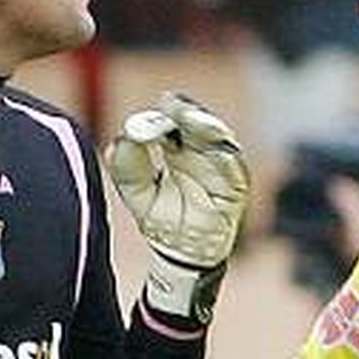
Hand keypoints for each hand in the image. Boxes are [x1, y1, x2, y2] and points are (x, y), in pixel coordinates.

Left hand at [107, 93, 250, 321]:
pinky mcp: (236, 189)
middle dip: (190, 113)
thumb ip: (127, 166)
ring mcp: (222, 169)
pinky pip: (236, 170)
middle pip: (201, 123)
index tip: (163, 103)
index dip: (171, 109)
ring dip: (209, 129)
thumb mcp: (137, 192)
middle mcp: (203, 153)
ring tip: (192, 120)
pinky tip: (217, 149)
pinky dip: (227, 159)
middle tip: (175, 107)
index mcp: (179, 147)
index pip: (177, 119)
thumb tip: (122, 138)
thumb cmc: (163, 219)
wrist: (182, 256)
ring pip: (222, 141)